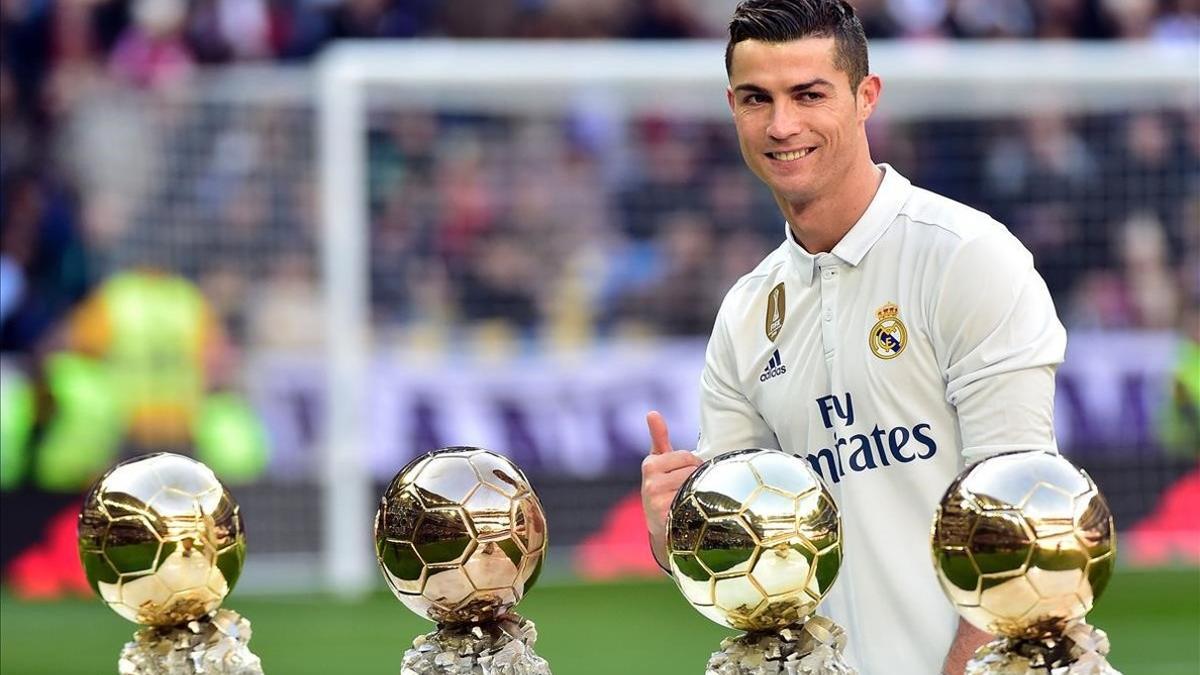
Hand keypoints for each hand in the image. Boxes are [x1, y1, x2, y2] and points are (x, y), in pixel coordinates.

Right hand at [641, 411, 701, 563]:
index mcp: (649, 464)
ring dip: (698, 492)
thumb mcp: (659, 462)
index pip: (686, 457)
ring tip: (689, 499)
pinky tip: (691, 510)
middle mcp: (650, 482)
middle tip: (688, 489)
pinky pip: (692, 503)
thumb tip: (652, 412)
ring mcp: (657, 500)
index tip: (683, 476)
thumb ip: (658, 438)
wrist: (661, 526)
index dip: (692, 466)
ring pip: (694, 486)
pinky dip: (697, 505)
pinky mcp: (666, 517)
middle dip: (696, 478)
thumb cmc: (662, 487)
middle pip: (692, 471)